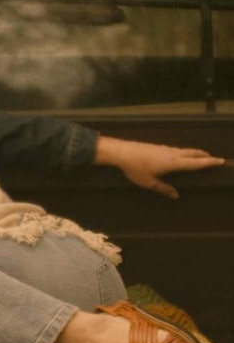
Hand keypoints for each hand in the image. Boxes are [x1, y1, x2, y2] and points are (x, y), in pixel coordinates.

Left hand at [94, 136, 225, 198]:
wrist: (122, 152)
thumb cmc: (136, 168)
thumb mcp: (149, 182)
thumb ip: (163, 189)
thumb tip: (176, 196)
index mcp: (173, 163)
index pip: (195, 163)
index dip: (209, 162)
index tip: (220, 161)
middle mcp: (172, 154)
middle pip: (192, 153)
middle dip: (204, 155)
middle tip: (213, 158)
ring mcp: (164, 148)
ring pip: (184, 150)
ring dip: (194, 153)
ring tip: (199, 156)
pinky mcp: (158, 147)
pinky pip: (175, 149)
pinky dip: (183, 152)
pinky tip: (178, 154)